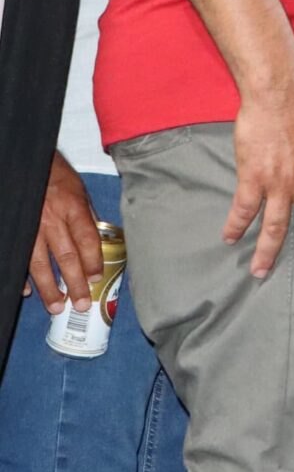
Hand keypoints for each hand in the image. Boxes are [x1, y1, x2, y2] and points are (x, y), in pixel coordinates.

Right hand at [26, 155, 102, 312]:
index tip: (97, 279)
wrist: (27, 164)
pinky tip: (27, 292)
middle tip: (81, 304)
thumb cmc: (56, 177)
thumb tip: (99, 239)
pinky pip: (17, 257)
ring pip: (39, 263)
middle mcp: (51, 220)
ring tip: (56, 307)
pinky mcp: (14, 230)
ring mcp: (30, 227)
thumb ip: (88, 216)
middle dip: (74, 283)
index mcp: (72, 208)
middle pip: (65, 257)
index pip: (87, 240)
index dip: (93, 262)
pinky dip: (21, 276)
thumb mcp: (79, 191)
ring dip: (48, 288)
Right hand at [227, 75, 293, 277]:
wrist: (280, 95)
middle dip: (287, 246)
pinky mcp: (253, 176)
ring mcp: (277, 183)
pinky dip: (236, 224)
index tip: (293, 220)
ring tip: (257, 270)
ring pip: (271, 224)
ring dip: (264, 249)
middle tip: (282, 266)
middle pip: (293, 220)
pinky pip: (243, 208)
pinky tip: (229, 238)